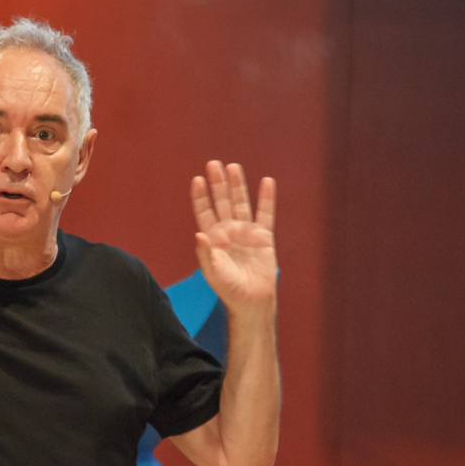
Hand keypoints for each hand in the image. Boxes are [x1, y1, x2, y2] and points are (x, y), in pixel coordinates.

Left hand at [191, 161, 276, 311]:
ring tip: (233, 166)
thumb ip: (205, 254)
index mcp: (212, 239)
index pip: (205, 212)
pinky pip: (266, 214)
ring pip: (241, 203)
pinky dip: (266, 198)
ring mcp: (246, 232)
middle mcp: (228, 231)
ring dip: (237, 185)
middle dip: (218, 184)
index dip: (201, 196)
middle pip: (222, 202)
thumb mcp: (213, 273)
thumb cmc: (229, 290)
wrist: (252, 301)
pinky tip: (267, 182)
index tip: (198, 179)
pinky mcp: (264, 237)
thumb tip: (198, 235)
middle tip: (213, 164)